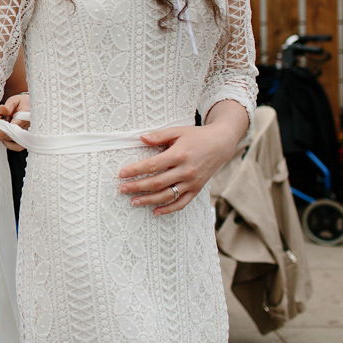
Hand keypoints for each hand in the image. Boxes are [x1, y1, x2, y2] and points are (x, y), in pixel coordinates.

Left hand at [0, 93, 29, 151]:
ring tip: (1, 130)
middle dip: (2, 133)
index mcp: (26, 116)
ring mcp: (29, 134)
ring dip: (5, 138)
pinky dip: (9, 144)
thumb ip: (8, 106)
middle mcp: (29, 127)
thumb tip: (1, 109)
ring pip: (15, 143)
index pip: (14, 126)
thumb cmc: (22, 103)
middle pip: (13, 136)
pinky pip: (18, 147)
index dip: (4, 133)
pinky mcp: (27, 140)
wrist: (31, 106)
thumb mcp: (15, 101)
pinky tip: (4, 137)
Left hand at [117, 113, 243, 214]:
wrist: (220, 144)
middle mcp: (186, 171)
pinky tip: (155, 211)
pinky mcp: (196, 189)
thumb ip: (159, 136)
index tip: (121, 174)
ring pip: (167, 195)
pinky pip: (181, 203)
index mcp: (179, 155)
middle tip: (122, 189)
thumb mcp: (177, 131)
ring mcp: (192, 182)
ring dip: (149, 200)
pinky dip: (168, 209)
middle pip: (157, 182)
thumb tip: (141, 138)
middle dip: (137, 187)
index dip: (135, 170)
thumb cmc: (197, 136)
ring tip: (133, 201)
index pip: (152, 165)